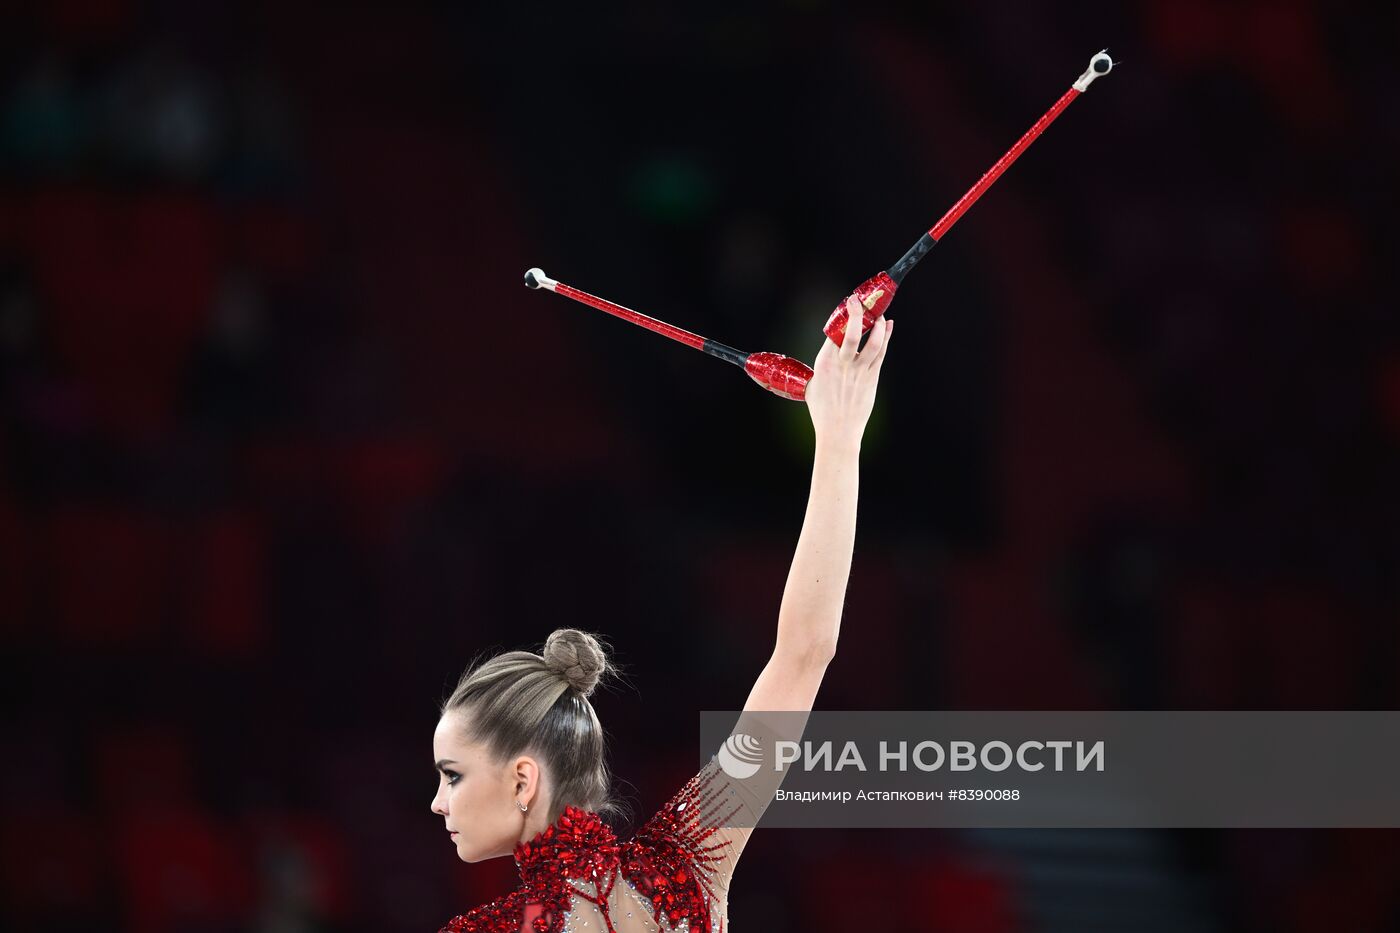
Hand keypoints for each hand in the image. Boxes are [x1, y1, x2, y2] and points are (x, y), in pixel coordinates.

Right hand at [803, 295, 892, 446]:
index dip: (842, 315)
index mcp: (824, 363)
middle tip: (860, 301)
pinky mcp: (872, 379)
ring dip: (878, 325)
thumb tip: (828, 356)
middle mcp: (843, 365)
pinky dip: (886, 338)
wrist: (838, 431)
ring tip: (880, 314)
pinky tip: (889, 326)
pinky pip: (881, 354)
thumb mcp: (813, 384)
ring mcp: (859, 372)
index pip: (833, 332)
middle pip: (852, 333)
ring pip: (873, 342)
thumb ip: (822, 367)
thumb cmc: (822, 410)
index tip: (847, 303)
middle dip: (858, 313)